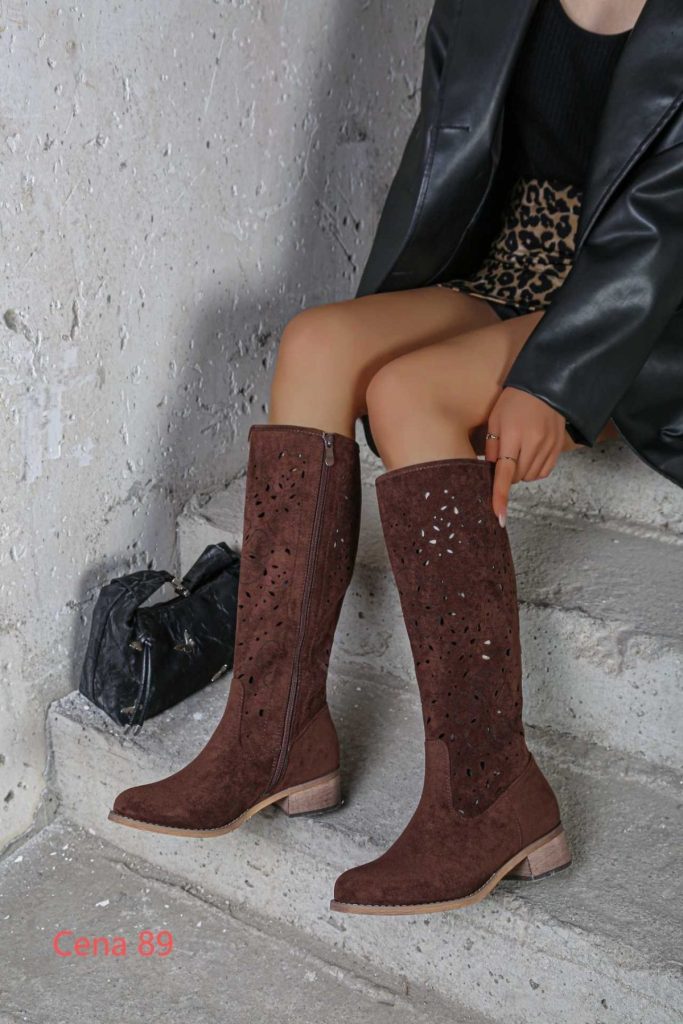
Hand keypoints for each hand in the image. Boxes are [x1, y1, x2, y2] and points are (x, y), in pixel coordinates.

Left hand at [485, 387, 565, 525]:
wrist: (546, 388)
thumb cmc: (514, 402)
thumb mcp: (495, 420)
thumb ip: (492, 447)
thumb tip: (490, 472)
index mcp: (513, 435)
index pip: (505, 473)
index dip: (500, 495)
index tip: (499, 516)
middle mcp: (533, 443)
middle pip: (517, 477)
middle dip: (507, 474)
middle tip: (505, 457)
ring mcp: (548, 446)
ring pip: (530, 477)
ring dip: (520, 472)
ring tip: (518, 451)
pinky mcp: (558, 448)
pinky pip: (543, 472)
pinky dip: (533, 470)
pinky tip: (530, 455)